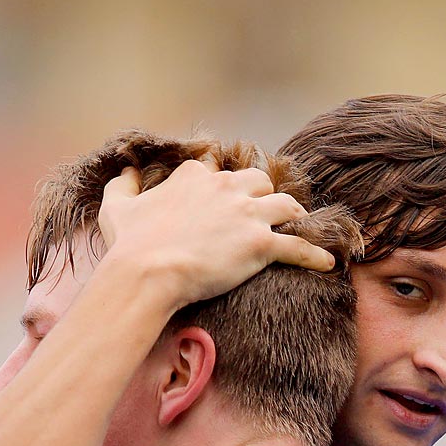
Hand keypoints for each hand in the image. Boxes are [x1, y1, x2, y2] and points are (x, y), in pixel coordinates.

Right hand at [96, 159, 336, 311]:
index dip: (225, 188)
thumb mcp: (117, 207)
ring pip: (285, 206)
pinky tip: (328, 264)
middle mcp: (226, 188)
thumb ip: (122, 185)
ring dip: (293, 217)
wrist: (146, 274)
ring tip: (300, 227)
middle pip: (259, 182)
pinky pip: (299, 247)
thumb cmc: (129, 244)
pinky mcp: (260, 245)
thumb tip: (126, 171)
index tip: (227, 201)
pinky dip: (315, 256)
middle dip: (264, 195)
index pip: (220, 173)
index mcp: (197, 176)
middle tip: (267, 211)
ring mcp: (247, 215)